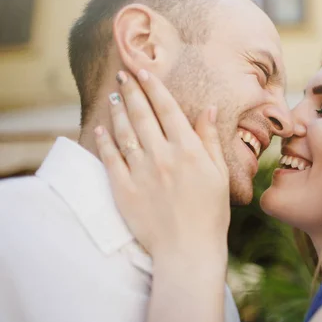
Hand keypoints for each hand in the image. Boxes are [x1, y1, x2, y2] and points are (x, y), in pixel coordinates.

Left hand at [94, 70, 229, 260]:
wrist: (187, 250)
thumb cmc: (210, 214)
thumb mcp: (219, 175)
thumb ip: (210, 140)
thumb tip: (209, 108)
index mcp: (187, 150)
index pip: (167, 109)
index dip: (154, 87)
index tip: (144, 70)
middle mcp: (162, 155)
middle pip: (142, 114)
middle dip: (131, 90)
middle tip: (123, 74)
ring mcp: (140, 172)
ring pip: (124, 131)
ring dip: (118, 109)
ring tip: (114, 95)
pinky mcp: (123, 189)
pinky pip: (110, 158)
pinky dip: (105, 140)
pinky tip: (102, 127)